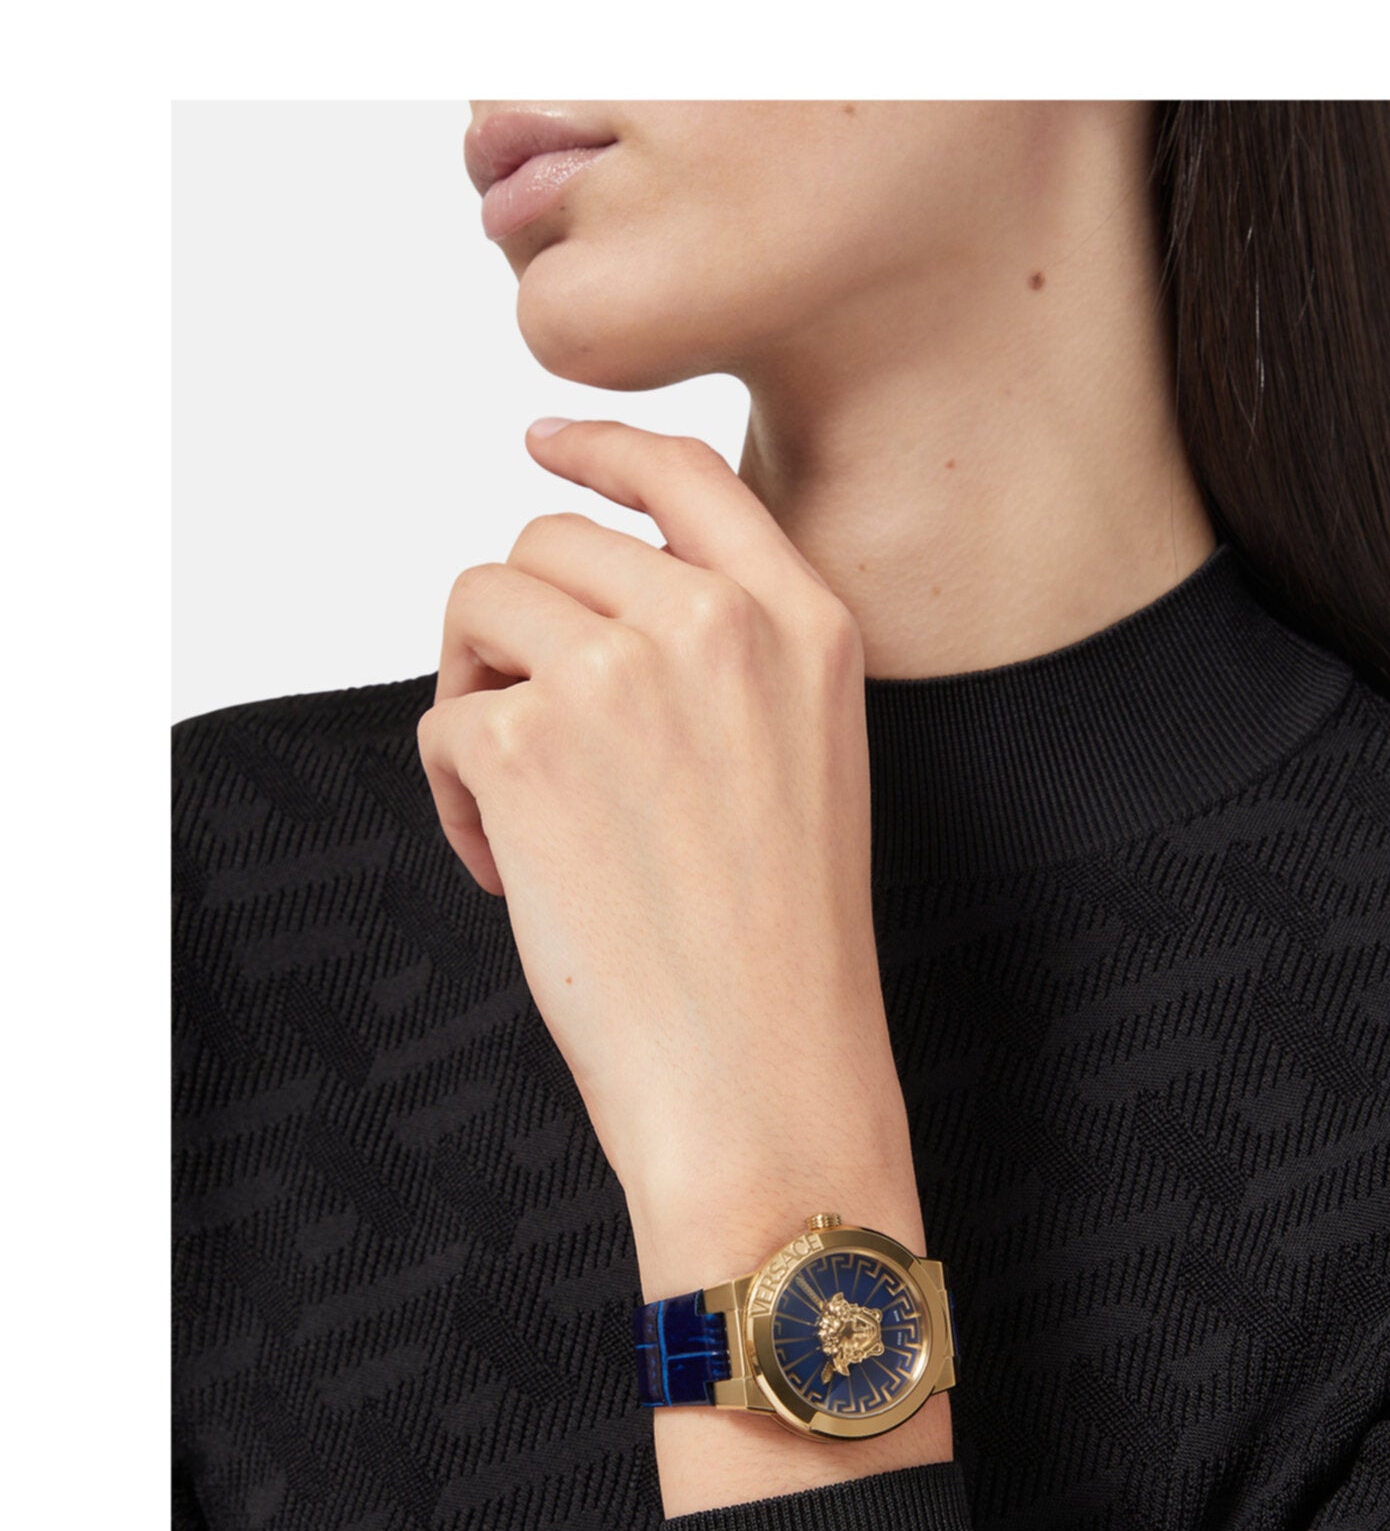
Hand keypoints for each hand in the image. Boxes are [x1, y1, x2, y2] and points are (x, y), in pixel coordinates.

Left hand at [417, 419, 926, 1315]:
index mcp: (805, 627)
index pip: (686, 476)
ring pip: (479, 605)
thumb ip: (728, 658)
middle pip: (549, 542)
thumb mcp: (808, 765)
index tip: (545, 450)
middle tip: (536, 740)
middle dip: (519, 627)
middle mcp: (713, 626)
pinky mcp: (524, 746)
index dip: (600, 452)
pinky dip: (456, 793)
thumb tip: (586, 599)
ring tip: (524, 808)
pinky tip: (512, 869)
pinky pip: (441, 716)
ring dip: (476, 696)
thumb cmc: (784, 956)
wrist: (763, 1080)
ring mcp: (616, 677)